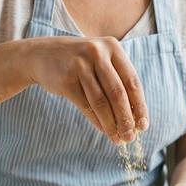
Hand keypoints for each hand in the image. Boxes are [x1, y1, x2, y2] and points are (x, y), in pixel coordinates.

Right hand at [25, 36, 148, 142]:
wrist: (41, 54)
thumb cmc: (81, 63)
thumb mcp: (101, 61)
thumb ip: (119, 81)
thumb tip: (136, 117)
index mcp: (113, 47)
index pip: (132, 81)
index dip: (140, 105)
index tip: (144, 125)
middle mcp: (98, 53)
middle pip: (118, 93)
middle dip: (127, 118)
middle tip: (131, 137)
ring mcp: (80, 66)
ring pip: (101, 102)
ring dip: (112, 124)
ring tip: (118, 138)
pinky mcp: (66, 80)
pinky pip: (86, 106)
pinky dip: (97, 121)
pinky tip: (104, 131)